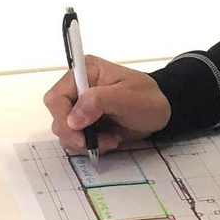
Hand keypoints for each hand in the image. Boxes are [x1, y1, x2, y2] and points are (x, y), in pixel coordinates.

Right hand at [43, 56, 172, 154]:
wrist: (163, 111)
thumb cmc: (148, 98)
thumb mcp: (127, 97)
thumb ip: (98, 102)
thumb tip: (73, 119)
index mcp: (84, 73)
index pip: (56, 97)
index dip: (63, 118)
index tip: (82, 133)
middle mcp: (77, 89)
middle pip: (58, 118)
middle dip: (77, 135)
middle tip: (101, 140)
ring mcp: (80, 108)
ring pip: (65, 133)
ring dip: (87, 142)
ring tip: (111, 139)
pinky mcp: (87, 124)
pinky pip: (77, 141)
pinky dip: (92, 146)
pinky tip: (110, 140)